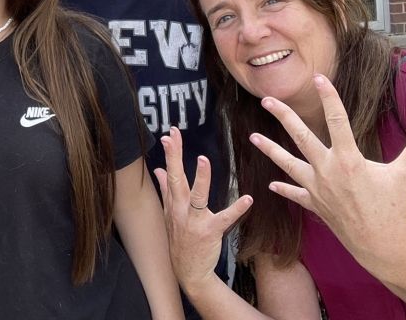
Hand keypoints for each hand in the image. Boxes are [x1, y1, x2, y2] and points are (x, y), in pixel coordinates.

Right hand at [154, 128, 252, 291]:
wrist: (188, 271)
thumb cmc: (180, 239)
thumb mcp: (169, 214)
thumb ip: (165, 189)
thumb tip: (158, 169)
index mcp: (173, 203)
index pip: (170, 173)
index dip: (169, 153)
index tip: (169, 134)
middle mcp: (181, 209)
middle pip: (176, 179)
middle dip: (173, 157)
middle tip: (172, 137)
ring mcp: (194, 221)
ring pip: (197, 197)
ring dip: (201, 179)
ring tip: (203, 160)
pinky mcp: (210, 231)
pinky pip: (224, 218)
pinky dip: (236, 209)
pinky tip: (247, 199)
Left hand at [251, 73, 405, 270]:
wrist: (381, 246)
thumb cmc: (393, 208)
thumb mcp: (405, 175)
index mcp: (348, 158)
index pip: (336, 120)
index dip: (328, 97)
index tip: (318, 79)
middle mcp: (327, 169)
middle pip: (300, 136)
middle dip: (282, 116)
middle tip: (267, 100)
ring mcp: (317, 187)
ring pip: (287, 163)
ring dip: (269, 150)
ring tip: (252, 137)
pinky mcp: (314, 204)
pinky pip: (294, 194)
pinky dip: (284, 188)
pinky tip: (272, 183)